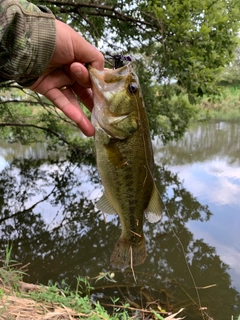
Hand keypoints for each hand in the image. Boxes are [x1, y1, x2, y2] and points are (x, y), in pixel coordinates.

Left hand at [30, 19, 103, 135]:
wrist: (27, 41)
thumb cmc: (54, 38)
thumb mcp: (78, 43)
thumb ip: (94, 58)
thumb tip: (102, 73)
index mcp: (79, 58)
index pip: (94, 75)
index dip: (100, 85)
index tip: (109, 97)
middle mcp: (70, 70)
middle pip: (86, 90)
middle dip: (95, 103)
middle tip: (104, 116)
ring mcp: (59, 80)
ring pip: (74, 100)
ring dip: (83, 116)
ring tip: (92, 131)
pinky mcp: (47, 89)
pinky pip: (60, 101)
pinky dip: (69, 111)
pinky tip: (79, 120)